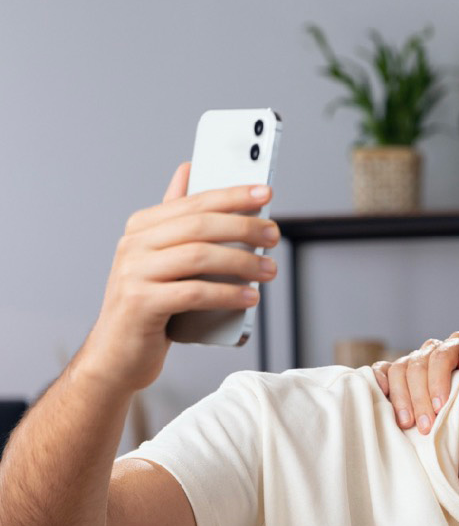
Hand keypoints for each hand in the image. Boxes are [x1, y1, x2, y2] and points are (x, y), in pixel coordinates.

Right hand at [81, 163, 278, 392]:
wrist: (117, 354)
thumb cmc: (149, 306)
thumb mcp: (161, 258)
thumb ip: (175, 218)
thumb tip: (189, 170)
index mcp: (142, 227)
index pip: (194, 202)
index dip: (232, 195)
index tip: (265, 192)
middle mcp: (133, 245)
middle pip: (199, 226)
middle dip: (243, 226)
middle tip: (273, 235)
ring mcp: (134, 273)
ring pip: (199, 256)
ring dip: (242, 261)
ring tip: (269, 269)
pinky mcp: (141, 304)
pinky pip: (194, 293)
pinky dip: (227, 293)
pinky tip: (250, 296)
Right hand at [371, 331, 458, 432]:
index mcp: (458, 346)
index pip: (442, 356)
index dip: (439, 381)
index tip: (440, 407)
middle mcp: (433, 349)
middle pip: (418, 366)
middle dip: (420, 398)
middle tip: (425, 426)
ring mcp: (414, 359)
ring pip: (399, 369)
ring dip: (402, 398)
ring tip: (406, 424)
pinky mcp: (396, 372)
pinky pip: (382, 370)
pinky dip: (379, 381)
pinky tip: (382, 396)